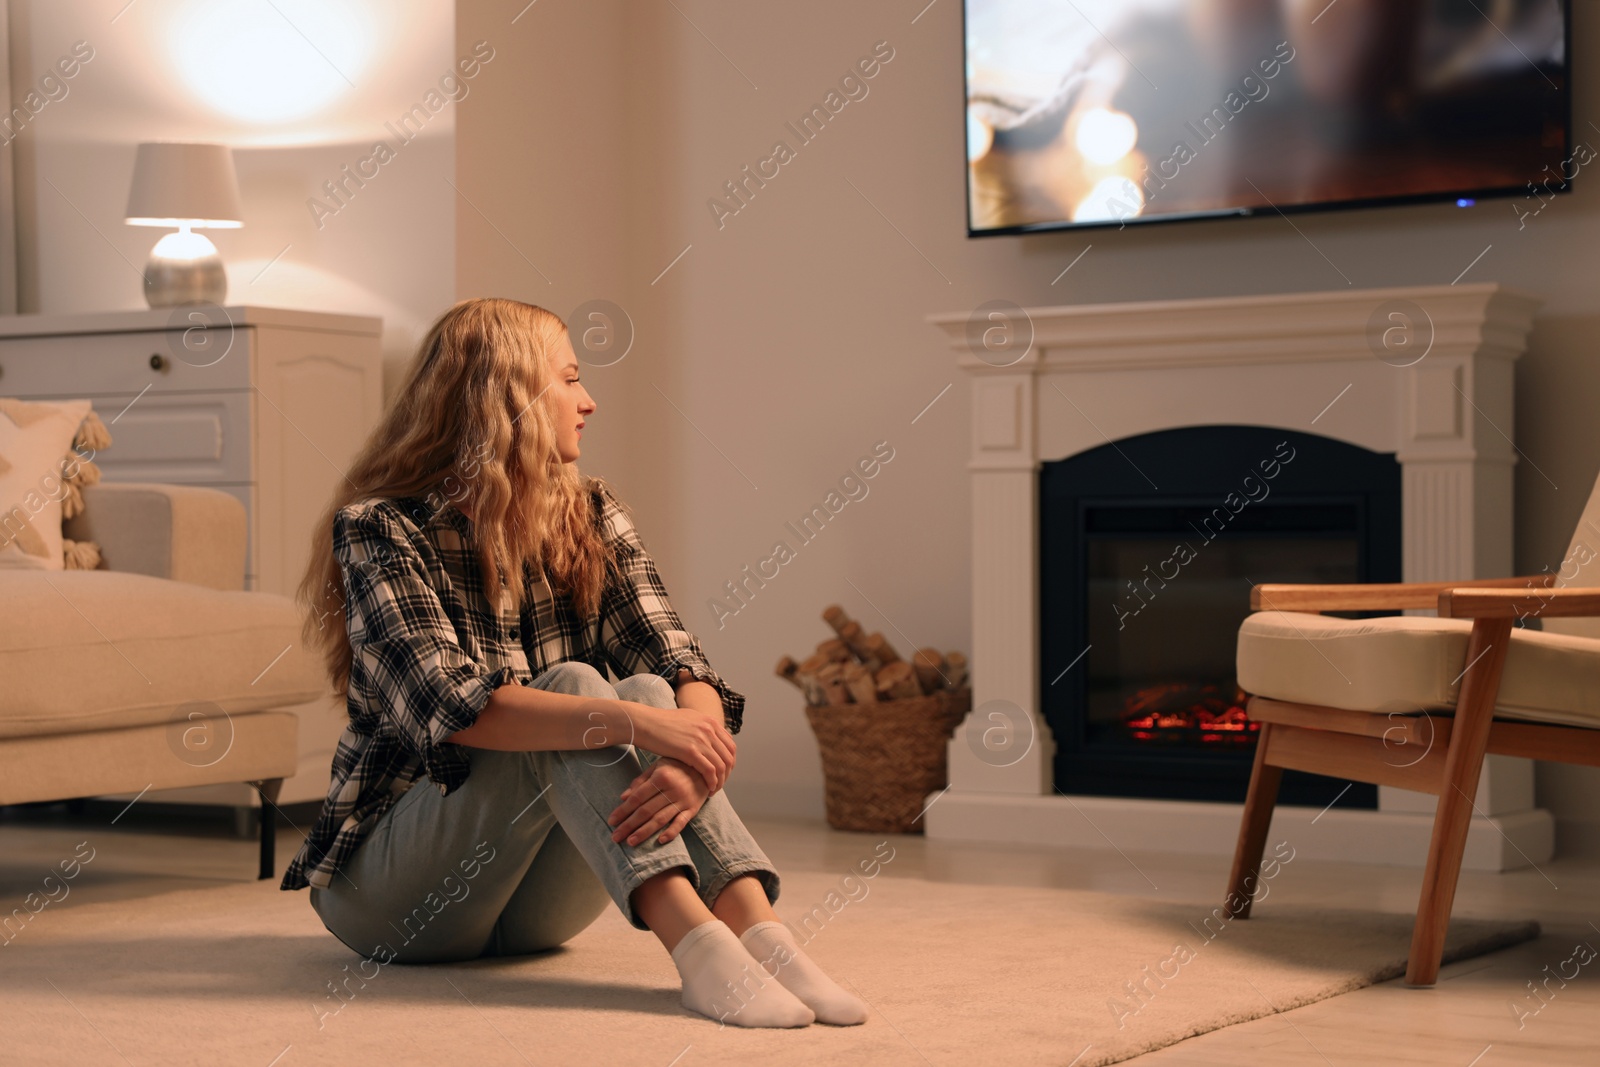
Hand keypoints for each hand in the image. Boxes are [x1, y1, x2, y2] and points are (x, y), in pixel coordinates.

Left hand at [607, 756, 709, 845]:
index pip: (637, 797)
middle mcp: (671, 790)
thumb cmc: (678, 765)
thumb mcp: (658, 766)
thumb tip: (623, 797)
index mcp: (661, 777)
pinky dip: (672, 832)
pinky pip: (682, 822)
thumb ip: (641, 781)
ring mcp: (683, 800)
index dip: (623, 810)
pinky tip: (661, 841)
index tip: (611, 821)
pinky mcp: (693, 808)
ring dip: (645, 832)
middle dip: (629, 825)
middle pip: (646, 811)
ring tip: (631, 842)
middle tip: (615, 837)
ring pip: (661, 819)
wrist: (707, 766)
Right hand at [618, 701, 735, 792]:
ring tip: (714, 790)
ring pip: (721, 766)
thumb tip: (709, 737)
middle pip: (729, 756)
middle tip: (719, 784)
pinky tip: (708, 789)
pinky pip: (710, 771)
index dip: (729, 762)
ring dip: (720, 781)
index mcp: (710, 721)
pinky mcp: (691, 751)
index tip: (723, 772)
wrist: (644, 722)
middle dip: (727, 773)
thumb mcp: (687, 719)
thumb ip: (701, 728)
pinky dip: (712, 782)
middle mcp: (709, 729)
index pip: (730, 745)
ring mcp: (701, 739)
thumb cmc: (660, 723)